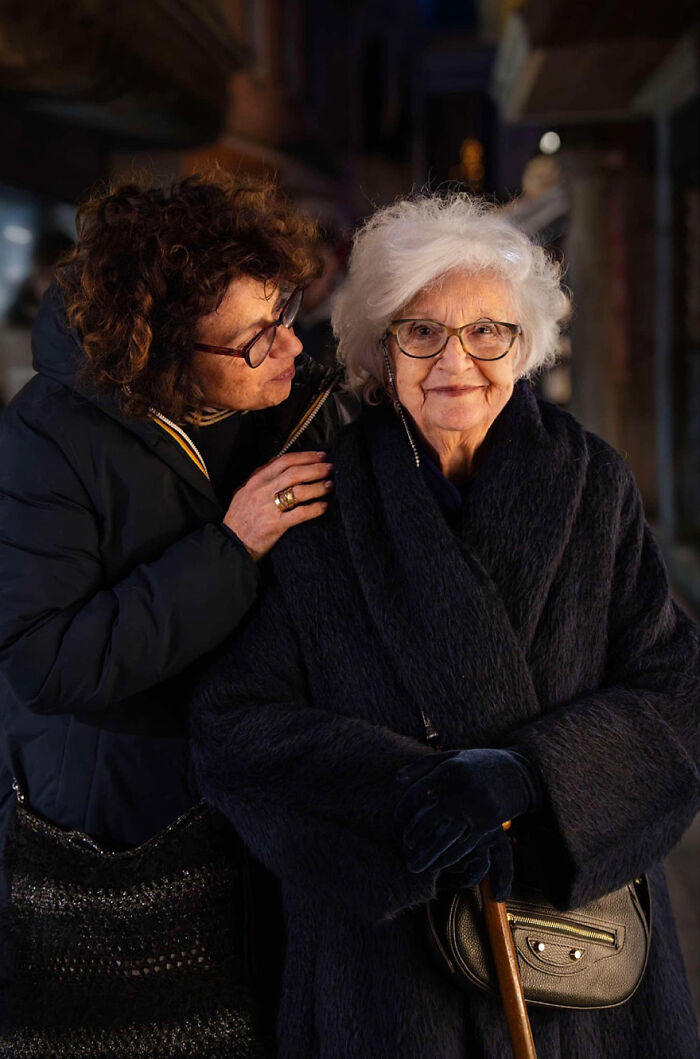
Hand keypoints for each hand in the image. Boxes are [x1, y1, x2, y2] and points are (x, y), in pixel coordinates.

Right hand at [223, 450, 332, 560]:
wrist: (232, 541)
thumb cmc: (240, 516)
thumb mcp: (245, 490)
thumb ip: (260, 475)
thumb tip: (276, 459)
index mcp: (257, 479)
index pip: (285, 461)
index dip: (306, 456)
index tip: (321, 456)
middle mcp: (263, 490)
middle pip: (295, 473)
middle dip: (317, 468)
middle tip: (331, 468)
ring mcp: (269, 507)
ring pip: (300, 491)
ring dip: (318, 486)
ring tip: (330, 485)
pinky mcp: (276, 524)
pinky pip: (300, 513)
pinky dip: (315, 509)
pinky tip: (323, 506)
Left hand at [394, 748, 538, 898]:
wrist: (518, 773)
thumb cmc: (477, 763)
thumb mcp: (451, 757)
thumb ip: (423, 766)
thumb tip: (397, 779)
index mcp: (449, 769)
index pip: (417, 794)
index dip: (403, 811)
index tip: (397, 823)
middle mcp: (462, 789)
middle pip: (428, 819)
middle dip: (412, 837)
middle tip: (404, 848)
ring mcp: (476, 807)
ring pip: (446, 837)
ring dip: (428, 855)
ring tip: (415, 866)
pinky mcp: (488, 823)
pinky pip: (465, 845)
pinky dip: (449, 858)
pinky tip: (438, 865)